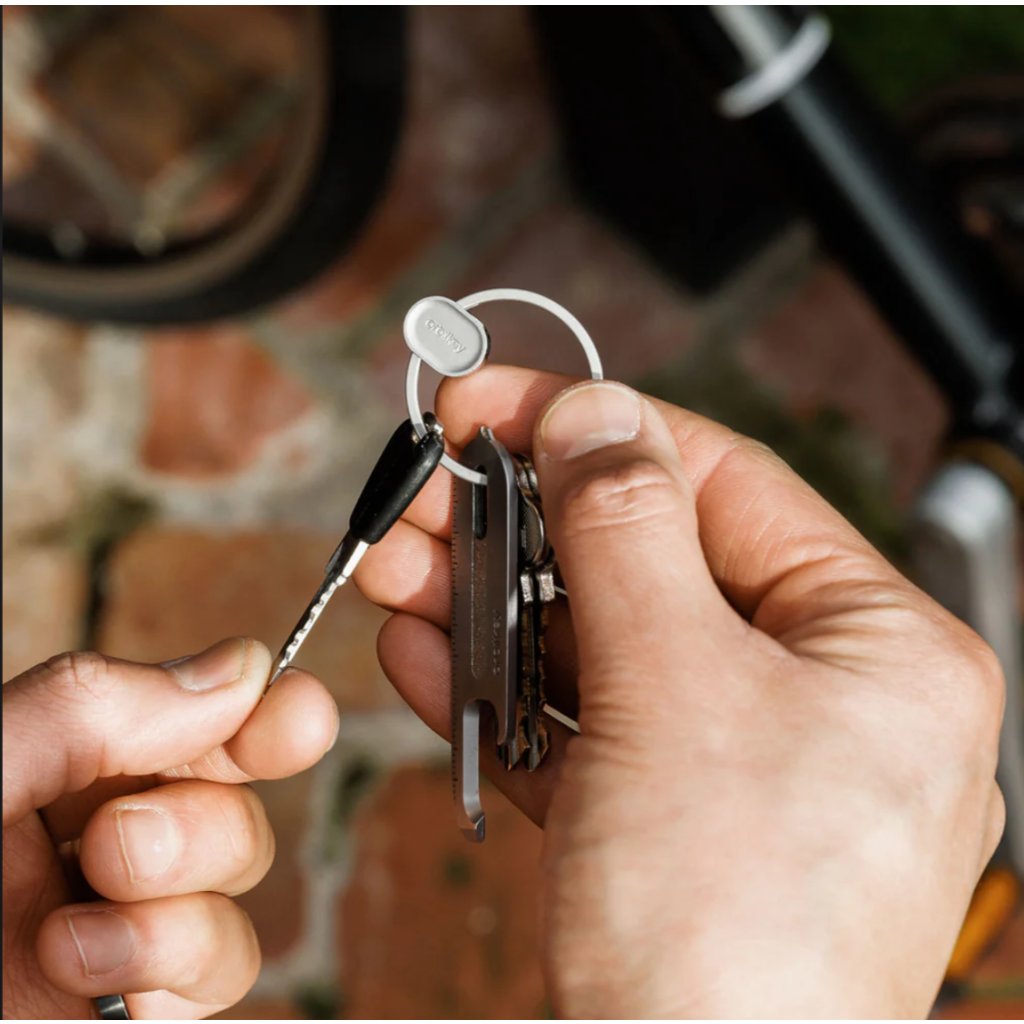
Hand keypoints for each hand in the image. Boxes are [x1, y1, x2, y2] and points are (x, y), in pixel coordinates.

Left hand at [3, 638, 337, 1018]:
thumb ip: (94, 707)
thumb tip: (247, 667)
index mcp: (62, 779)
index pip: (203, 730)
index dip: (267, 714)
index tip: (292, 718)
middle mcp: (98, 859)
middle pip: (239, 816)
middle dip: (200, 825)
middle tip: (110, 846)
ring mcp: (119, 948)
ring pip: (239, 906)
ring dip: (177, 912)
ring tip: (69, 935)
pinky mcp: (134, 1014)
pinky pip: (220, 985)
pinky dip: (173, 968)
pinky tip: (83, 979)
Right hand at [356, 366, 1005, 1017]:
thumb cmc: (732, 935)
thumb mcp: (676, 686)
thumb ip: (628, 529)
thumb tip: (594, 415)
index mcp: (877, 648)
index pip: (725, 484)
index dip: (601, 428)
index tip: (499, 401)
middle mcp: (819, 699)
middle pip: (649, 563)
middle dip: (522, 526)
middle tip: (429, 490)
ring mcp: (738, 765)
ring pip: (601, 645)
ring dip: (492, 606)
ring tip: (404, 569)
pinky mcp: (666, 824)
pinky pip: (580, 727)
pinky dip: (501, 691)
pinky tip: (425, 654)